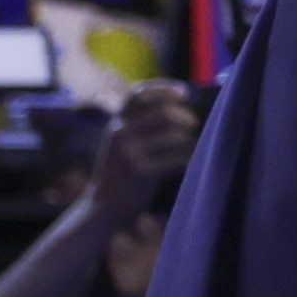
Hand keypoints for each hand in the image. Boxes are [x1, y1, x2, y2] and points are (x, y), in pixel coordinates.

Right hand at [87, 80, 199, 216]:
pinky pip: (176, 158)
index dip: (164, 89)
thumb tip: (178, 105)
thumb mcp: (120, 142)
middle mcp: (120, 134)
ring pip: (173, 136)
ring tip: (190, 146)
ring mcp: (129, 153)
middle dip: (185, 117)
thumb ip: (138, 123)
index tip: (184, 93)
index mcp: (116, 123)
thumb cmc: (120, 171)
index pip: (138, 94)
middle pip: (164, 113)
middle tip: (193, 124)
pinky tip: (189, 161)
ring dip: (188, 140)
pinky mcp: (140, 172)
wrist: (103, 206)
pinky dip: (188, 158)